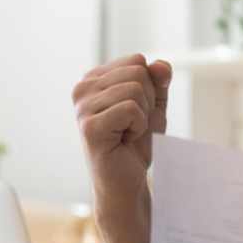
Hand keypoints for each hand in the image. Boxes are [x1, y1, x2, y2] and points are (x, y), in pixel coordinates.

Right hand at [71, 52, 171, 242]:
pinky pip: (130, 109)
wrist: (129, 181)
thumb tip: (160, 64)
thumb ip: (159, 82)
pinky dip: (138, 126)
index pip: (137, 61)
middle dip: (147, 101)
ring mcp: (82, 108)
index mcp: (93, 79)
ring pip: (135, 89)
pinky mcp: (89, 127)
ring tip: (127, 133)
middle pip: (137, 72)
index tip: (135, 112)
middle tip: (133, 126)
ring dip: (142, 116)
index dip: (149, 89)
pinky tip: (125, 140)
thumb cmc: (136, 143)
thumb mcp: (153, 106)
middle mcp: (82, 89)